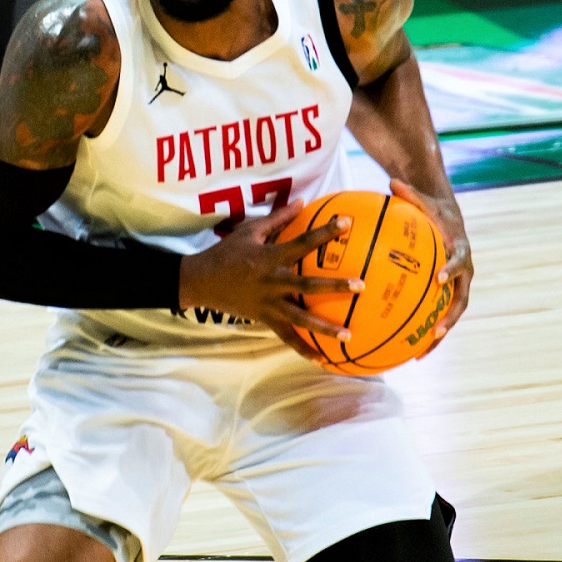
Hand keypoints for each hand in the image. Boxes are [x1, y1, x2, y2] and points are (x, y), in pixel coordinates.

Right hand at [178, 205, 361, 347]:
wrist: (201, 281)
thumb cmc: (227, 252)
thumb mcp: (250, 231)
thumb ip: (278, 218)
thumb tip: (302, 201)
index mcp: (271, 257)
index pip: (303, 242)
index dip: (325, 232)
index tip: (347, 224)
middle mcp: (273, 282)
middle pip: (308, 286)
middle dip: (335, 286)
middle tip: (360, 286)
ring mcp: (269, 303)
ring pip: (300, 319)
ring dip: (325, 328)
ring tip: (348, 336)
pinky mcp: (264, 319)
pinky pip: (287, 337)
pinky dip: (303, 349)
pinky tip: (323, 359)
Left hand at [390, 179, 471, 348]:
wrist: (449, 219)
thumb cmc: (434, 210)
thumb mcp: (424, 200)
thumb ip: (409, 194)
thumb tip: (392, 181)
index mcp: (459, 252)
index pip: (458, 262)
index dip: (451, 270)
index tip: (440, 279)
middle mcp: (462, 273)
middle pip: (460, 300)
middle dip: (449, 319)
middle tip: (435, 331)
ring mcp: (456, 286)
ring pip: (450, 315)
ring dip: (438, 335)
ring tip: (420, 353)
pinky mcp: (445, 294)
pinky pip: (436, 314)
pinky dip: (423, 331)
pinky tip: (405, 346)